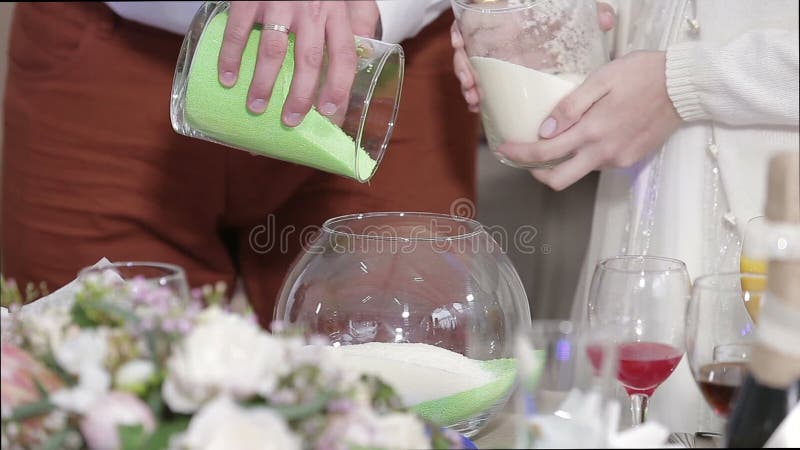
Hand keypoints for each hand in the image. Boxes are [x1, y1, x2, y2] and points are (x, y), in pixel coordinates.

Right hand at [218, 1, 379, 126]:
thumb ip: (354, 21)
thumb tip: (368, 54)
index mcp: (335, 13)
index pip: (344, 55)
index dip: (339, 87)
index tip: (329, 112)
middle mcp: (311, 9)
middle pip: (310, 60)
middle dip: (301, 96)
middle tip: (290, 121)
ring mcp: (278, 3)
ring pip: (274, 50)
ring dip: (264, 83)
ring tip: (256, 107)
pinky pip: (238, 31)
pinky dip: (231, 57)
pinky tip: (227, 78)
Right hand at [451, 2, 616, 112]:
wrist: (554, 24)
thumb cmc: (560, 17)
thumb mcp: (573, 11)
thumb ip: (591, 11)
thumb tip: (605, 21)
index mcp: (503, 22)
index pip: (470, 25)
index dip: (459, 35)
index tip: (459, 46)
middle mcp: (494, 41)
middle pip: (466, 53)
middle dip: (463, 71)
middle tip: (470, 86)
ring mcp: (494, 60)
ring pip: (470, 72)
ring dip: (469, 88)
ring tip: (475, 101)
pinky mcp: (499, 77)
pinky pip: (481, 87)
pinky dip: (477, 98)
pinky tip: (479, 108)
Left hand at [497, 51, 681, 190]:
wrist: (683, 85)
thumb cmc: (641, 74)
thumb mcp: (601, 79)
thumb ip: (570, 106)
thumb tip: (544, 130)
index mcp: (592, 132)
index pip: (544, 154)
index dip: (518, 155)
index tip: (503, 150)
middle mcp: (603, 153)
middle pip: (559, 180)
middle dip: (536, 172)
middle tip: (525, 157)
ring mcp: (618, 160)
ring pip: (580, 171)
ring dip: (564, 160)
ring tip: (560, 137)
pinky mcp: (631, 160)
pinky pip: (599, 164)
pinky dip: (586, 154)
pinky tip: (589, 134)